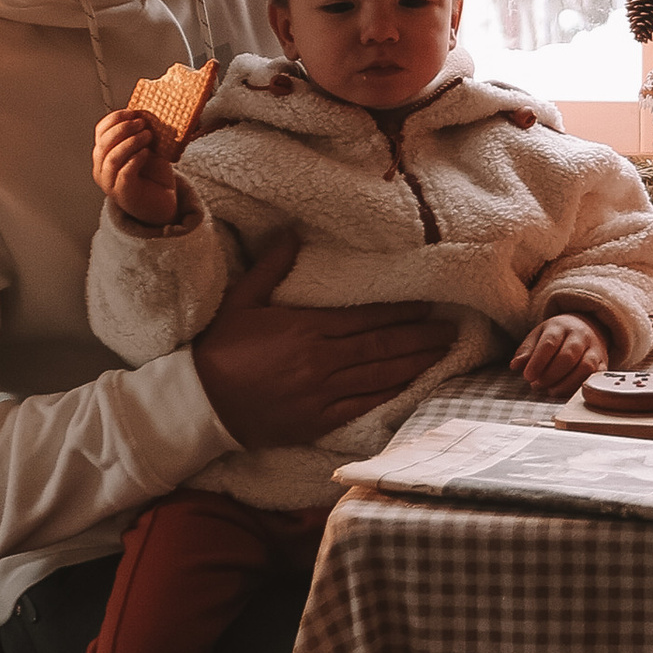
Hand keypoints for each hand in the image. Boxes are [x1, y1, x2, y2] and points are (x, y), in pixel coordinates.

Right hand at [93, 106, 180, 227]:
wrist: (162, 204)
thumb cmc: (153, 177)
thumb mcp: (147, 148)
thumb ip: (142, 133)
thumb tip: (147, 112)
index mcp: (104, 154)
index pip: (100, 131)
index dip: (115, 118)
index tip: (133, 112)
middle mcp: (102, 169)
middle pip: (103, 143)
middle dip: (123, 128)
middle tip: (142, 122)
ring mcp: (110, 183)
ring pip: (111, 158)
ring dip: (130, 142)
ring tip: (148, 135)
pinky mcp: (123, 194)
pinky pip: (124, 173)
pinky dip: (135, 159)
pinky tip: (146, 152)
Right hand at [190, 230, 455, 448]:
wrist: (200, 403)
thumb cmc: (220, 349)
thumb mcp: (242, 300)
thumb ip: (271, 267)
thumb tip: (293, 232)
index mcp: (306, 327)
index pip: (366, 317)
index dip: (401, 312)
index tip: (428, 305)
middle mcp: (321, 359)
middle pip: (382, 345)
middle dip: (421, 336)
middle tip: (452, 329)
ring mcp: (322, 392)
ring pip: (381, 374)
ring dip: (416, 363)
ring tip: (445, 353)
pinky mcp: (319, 420)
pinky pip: (365, 405)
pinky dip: (392, 395)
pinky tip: (414, 386)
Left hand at [512, 312, 609, 397]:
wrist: (588, 326)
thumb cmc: (558, 335)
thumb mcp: (538, 336)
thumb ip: (526, 351)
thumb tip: (515, 365)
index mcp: (561, 326)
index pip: (550, 343)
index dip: (538, 361)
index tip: (528, 376)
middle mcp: (580, 336)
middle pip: (568, 356)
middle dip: (550, 375)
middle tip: (536, 385)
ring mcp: (594, 349)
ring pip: (585, 368)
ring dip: (565, 384)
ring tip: (551, 391)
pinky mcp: (603, 363)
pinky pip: (594, 377)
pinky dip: (579, 387)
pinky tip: (565, 392)